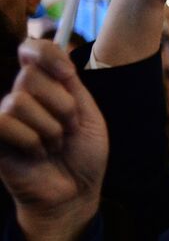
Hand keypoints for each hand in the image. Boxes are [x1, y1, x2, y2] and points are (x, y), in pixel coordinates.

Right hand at [0, 41, 107, 240]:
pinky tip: (37, 154)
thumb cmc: (84, 154)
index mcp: (49, 86)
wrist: (77, 191)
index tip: (68, 74)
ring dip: (49, 129)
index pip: (34, 49)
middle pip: (31, 76)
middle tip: (70, 129)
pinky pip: (4, 122)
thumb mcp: (87, 114)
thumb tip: (58, 53)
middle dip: (62, 106)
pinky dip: (31, 141)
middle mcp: (23, 96)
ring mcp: (6, 116)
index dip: (47, 54)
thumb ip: (70, 84)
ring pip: (20, 100)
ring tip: (54, 146)